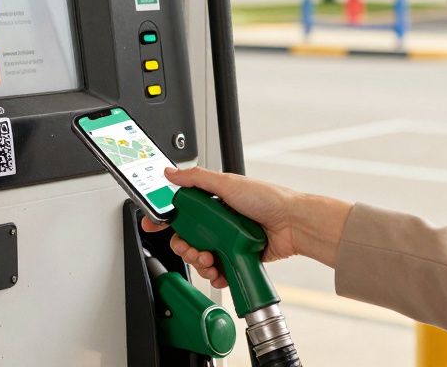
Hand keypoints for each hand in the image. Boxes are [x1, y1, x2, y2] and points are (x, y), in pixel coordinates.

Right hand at [141, 166, 302, 289]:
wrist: (293, 224)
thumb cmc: (268, 199)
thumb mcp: (228, 183)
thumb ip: (196, 178)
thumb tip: (171, 173)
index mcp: (214, 203)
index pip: (182, 211)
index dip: (166, 219)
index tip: (152, 225)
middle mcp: (219, 223)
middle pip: (187, 238)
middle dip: (184, 246)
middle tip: (191, 248)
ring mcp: (228, 242)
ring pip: (201, 257)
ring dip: (199, 262)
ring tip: (209, 260)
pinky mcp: (238, 258)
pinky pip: (219, 271)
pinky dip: (215, 274)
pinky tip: (219, 271)